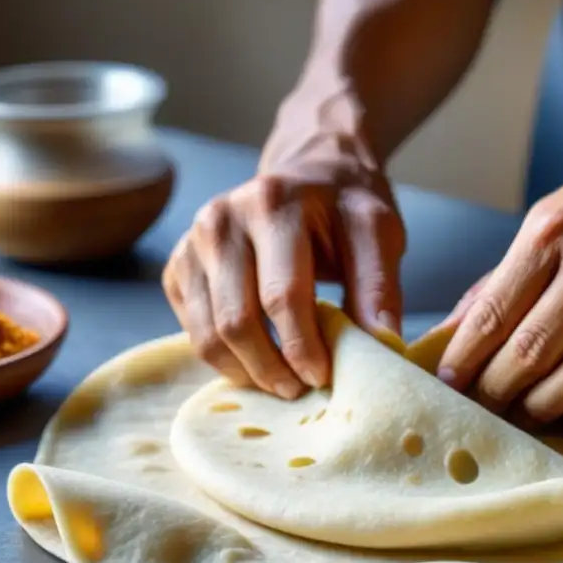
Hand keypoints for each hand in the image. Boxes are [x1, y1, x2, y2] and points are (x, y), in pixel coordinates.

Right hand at [162, 103, 404, 397]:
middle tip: (303, 390)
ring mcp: (192, 243)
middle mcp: (220, 219)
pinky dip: (225, 360)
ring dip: (247, 372)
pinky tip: (259, 362)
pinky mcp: (178, 267)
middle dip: (272, 369)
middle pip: (236, 321)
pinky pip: (192, 332)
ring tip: (284, 383)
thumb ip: (379, 287)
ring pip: (207, 335)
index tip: (325, 378)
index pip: (281, 295)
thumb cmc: (345, 207)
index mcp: (272, 203)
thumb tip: (383, 347)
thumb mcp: (378, 234)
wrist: (310, 172)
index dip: (303, 347)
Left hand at [435, 145, 562, 424]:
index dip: (465, 362)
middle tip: (489, 412)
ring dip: (552, 412)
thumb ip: (500, 281)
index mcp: (555, 230)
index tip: (449, 389)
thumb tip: (447, 340)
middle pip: (536, 354)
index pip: (495, 315)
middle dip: (501, 396)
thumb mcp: (551, 218)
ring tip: (534, 415)